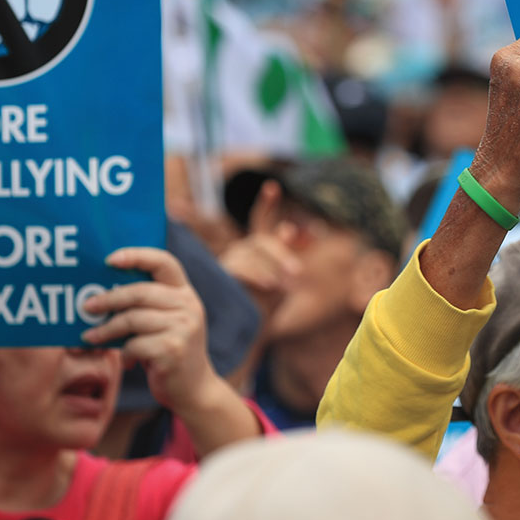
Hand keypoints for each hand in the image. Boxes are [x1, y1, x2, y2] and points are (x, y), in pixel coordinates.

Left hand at [81, 247, 216, 413]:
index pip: (164, 262)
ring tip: (90, 337)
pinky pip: (134, 345)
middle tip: (86, 307)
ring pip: (132, 319)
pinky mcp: (172, 350)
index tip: (110, 259)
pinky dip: (123, 354)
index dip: (137, 256)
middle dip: (108, 299)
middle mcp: (188, 306)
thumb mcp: (166, 323)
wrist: (194, 390)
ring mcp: (183, 327)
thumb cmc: (170, 351)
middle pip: (140, 292)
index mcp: (186, 293)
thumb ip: (146, 307)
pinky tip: (127, 362)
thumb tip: (99, 298)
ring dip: (106, 330)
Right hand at [219, 181, 300, 322]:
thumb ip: (285, 255)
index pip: (261, 219)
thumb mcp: (283, 281)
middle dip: (280, 254)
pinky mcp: (223, 274)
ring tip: (280, 286)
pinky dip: (256, 275)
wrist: (249, 333)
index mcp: (258, 247)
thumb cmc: (267, 307)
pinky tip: (269, 286)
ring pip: (252, 254)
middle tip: (297, 273)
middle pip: (261, 240)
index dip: (266, 203)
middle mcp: (243, 249)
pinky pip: (240, 267)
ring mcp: (231, 260)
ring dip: (269, 269)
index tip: (272, 186)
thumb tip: (288, 227)